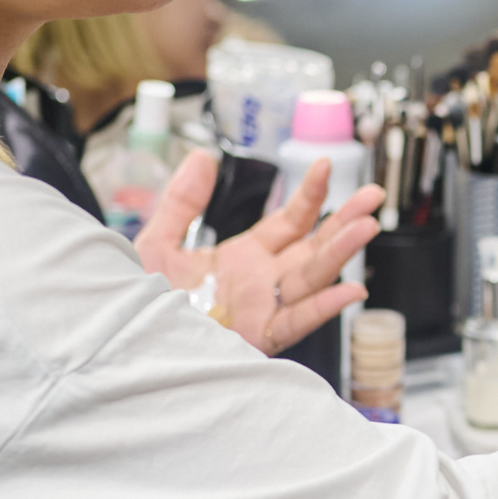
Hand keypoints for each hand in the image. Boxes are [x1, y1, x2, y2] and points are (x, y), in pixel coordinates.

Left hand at [135, 151, 383, 354]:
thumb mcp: (158, 242)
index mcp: (244, 259)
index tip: (327, 166)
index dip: (311, 194)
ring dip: (341, 253)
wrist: (123, 342)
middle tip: (374, 196)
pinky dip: (324, 307)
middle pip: (313, 248)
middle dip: (345, 221)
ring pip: (312, 278)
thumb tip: (203, 156)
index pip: (290, 222)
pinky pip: (296, 321)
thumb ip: (183, 202)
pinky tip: (350, 289)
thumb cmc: (139, 304)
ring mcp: (262, 310)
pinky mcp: (256, 336)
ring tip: (367, 227)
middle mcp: (261, 283)